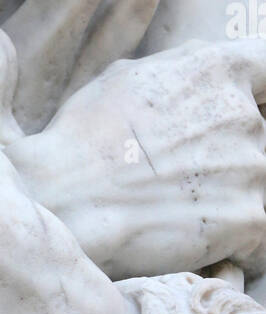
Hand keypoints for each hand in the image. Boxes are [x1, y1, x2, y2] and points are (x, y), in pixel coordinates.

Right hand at [8, 39, 265, 279]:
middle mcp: (245, 115)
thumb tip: (200, 72)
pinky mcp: (252, 220)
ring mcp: (254, 169)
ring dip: (231, 196)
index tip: (252, 103)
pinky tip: (191, 240)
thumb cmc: (82, 139)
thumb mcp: (125, 78)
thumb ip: (180, 70)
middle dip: (231, 152)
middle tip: (182, 173)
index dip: (259, 90)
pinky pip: (259, 237)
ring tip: (178, 210)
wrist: (66, 202)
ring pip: (259, 184)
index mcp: (218, 70)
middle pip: (260, 134)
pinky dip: (234, 242)